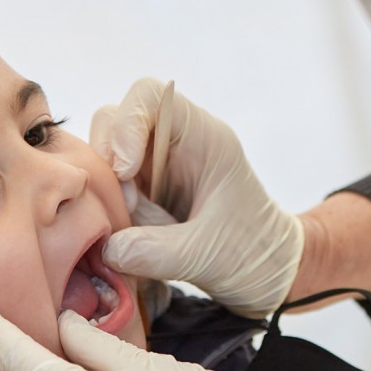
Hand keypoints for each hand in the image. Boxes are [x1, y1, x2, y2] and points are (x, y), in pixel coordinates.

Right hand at [90, 77, 303, 316]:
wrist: (266, 274)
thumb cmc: (253, 254)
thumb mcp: (208, 256)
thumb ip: (157, 252)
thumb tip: (107, 248)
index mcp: (204, 138)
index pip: (151, 95)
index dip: (126, 123)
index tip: (125, 171)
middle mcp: (174, 144)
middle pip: (115, 120)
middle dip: (106, 161)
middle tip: (124, 207)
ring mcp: (154, 167)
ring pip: (104, 155)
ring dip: (104, 190)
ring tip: (129, 227)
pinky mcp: (141, 194)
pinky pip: (106, 188)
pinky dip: (104, 209)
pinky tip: (124, 236)